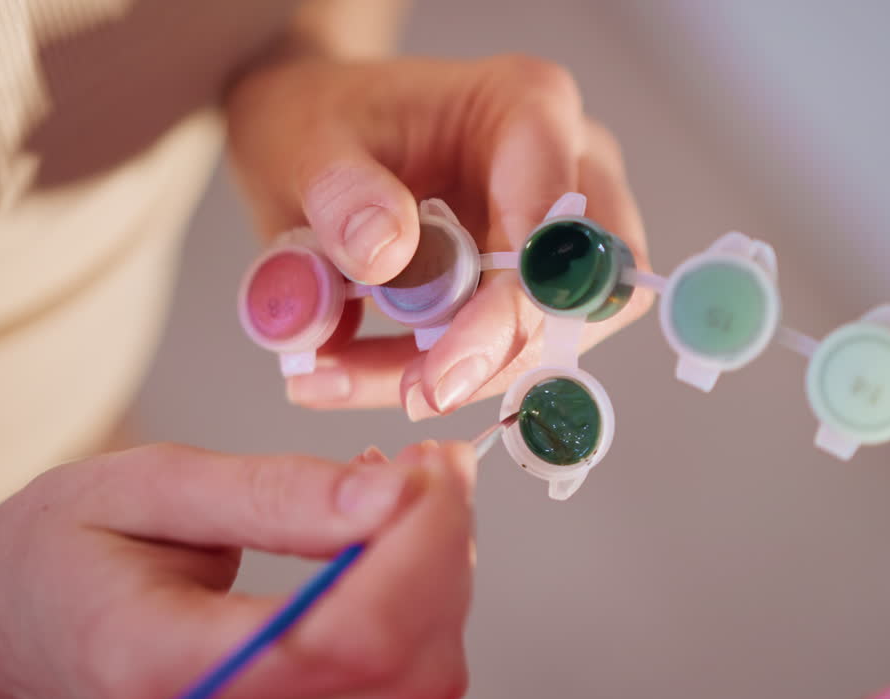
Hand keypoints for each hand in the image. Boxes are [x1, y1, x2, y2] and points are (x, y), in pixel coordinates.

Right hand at [0, 441, 475, 698]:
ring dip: (438, 581)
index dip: (422, 549)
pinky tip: (384, 547)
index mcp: (164, 667)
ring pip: (414, 687)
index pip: (346, 640)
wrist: (10, 626)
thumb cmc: (60, 552)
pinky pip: (392, 688)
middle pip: (405, 676)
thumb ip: (273, 494)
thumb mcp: (148, 486)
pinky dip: (415, 610)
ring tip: (401, 497)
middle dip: (446, 558)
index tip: (434, 470)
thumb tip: (394, 495)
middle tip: (432, 469)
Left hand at [225, 54, 652, 418]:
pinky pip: (516, 348)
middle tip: (408, 397)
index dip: (509, 313)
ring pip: (555, 335)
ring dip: (461, 375)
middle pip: (582, 296)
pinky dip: (440, 372)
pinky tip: (353, 371)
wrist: (321, 137)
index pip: (554, 227)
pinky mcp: (543, 281)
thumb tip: (387, 256)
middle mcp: (574, 165)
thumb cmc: (324, 120)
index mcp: (530, 109)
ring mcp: (567, 230)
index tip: (443, 378)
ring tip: (339, 376)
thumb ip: (339, 191)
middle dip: (497, 358)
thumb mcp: (306, 142)